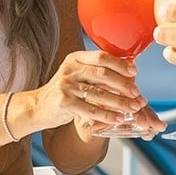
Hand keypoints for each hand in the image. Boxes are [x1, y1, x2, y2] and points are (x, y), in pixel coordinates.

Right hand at [39, 49, 153, 130]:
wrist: (38, 107)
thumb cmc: (66, 91)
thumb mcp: (78, 75)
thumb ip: (98, 73)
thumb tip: (130, 75)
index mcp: (76, 58)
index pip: (101, 56)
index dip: (120, 64)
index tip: (134, 72)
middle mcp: (70, 69)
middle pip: (102, 74)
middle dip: (123, 84)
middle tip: (137, 93)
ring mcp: (66, 85)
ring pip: (99, 93)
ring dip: (119, 102)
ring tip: (133, 107)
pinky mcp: (64, 102)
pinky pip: (91, 110)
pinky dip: (107, 115)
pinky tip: (118, 118)